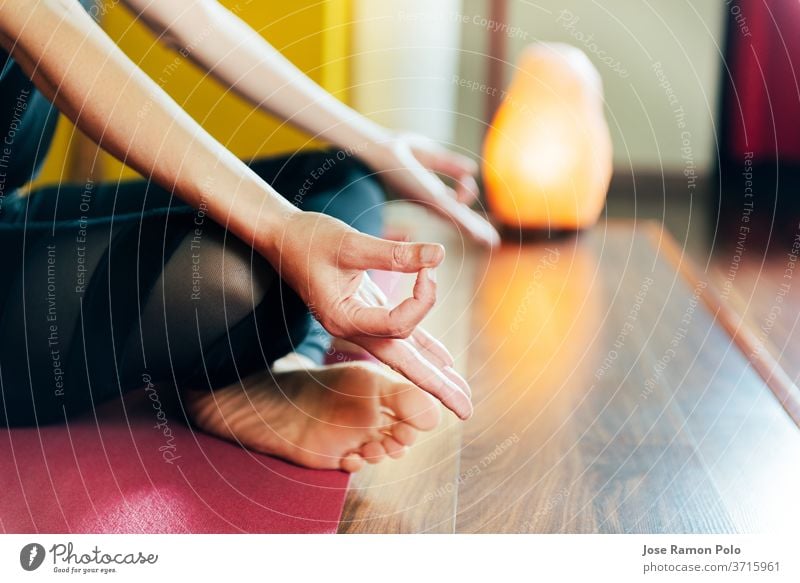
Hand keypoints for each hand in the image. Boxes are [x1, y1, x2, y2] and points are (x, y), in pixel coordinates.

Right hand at [260, 211, 472, 418]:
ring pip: (403, 355)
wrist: (282, 237)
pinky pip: (400, 337)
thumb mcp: (351, 243)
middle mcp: (353, 330)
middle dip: (436, 387)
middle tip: (467, 412)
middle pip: (402, 365)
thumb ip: (394, 254)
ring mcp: (360, 325)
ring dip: (434, 374)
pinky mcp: (367, 314)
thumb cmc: (310, 238)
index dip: (422, 299)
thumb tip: (439, 255)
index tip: (428, 267)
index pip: (398, 325)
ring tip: (461, 395)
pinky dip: (423, 348)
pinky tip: (443, 362)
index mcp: (345, 319)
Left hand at [359, 132, 500, 246]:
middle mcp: (432, 202)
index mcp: (432, 193)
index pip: (457, 204)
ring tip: (490, 241)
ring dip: (475, 230)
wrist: (383, 148)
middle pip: (459, 218)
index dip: (469, 195)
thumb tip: (472, 169)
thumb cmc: (399, 148)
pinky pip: (453, 213)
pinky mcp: (431, 199)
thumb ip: (451, 164)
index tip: (467, 174)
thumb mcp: (431, 155)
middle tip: (492, 242)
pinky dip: (466, 223)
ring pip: (459, 219)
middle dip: (476, 229)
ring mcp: (432, 202)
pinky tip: (477, 232)